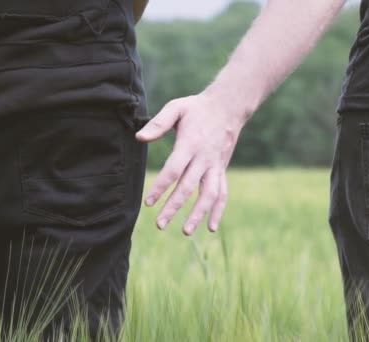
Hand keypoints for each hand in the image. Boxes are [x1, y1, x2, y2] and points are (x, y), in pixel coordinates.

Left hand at [136, 92, 248, 234]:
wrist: (228, 107)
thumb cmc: (197, 108)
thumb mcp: (176, 108)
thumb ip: (158, 123)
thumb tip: (139, 138)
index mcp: (190, 144)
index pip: (174, 170)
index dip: (160, 188)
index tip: (149, 202)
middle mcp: (204, 158)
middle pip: (188, 187)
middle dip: (174, 207)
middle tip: (159, 224)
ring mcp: (215, 166)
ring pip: (208, 194)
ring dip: (198, 214)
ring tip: (185, 232)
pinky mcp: (221, 170)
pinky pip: (222, 193)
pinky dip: (218, 211)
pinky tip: (211, 228)